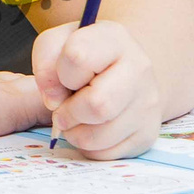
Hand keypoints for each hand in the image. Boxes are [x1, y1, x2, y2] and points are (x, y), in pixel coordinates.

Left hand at [31, 21, 161, 157]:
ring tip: (76, 118)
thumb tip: (54, 99)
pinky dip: (89, 146)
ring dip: (74, 132)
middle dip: (68, 112)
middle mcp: (139, 69)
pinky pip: (105, 154)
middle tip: (63, 107)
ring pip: (98, 136)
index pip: (78, 57)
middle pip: (98, 104)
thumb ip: (45, 61)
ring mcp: (148, 104)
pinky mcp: (147, 134)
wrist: (123, 74)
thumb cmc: (85, 59)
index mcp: (115, 39)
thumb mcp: (58, 44)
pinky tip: (92, 128)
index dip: (60, 73)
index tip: (64, 78)